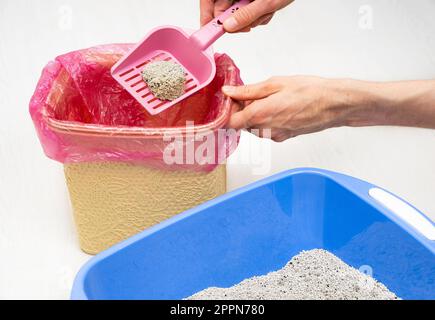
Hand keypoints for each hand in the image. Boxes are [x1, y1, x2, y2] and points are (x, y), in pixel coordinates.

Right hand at [200, 0, 293, 32]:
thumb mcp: (266, 1)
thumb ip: (247, 14)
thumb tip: (229, 26)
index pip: (208, 0)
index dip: (206, 15)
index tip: (210, 32)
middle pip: (222, 9)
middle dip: (236, 22)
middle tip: (247, 26)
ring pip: (236, 14)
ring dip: (251, 20)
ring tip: (265, 12)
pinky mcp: (249, 0)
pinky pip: (247, 14)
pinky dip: (257, 17)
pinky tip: (268, 10)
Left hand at [222, 76, 355, 141]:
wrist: (334, 104)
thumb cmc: (309, 91)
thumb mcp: (274, 84)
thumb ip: (248, 91)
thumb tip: (229, 92)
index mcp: (260, 115)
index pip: (229, 122)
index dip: (228, 110)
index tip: (232, 98)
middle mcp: (265, 130)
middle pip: (241, 125)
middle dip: (241, 110)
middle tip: (251, 94)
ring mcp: (275, 136)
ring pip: (253, 128)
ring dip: (254, 115)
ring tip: (268, 98)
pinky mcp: (283, 137)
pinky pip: (266, 131)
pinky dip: (265, 120)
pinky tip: (278, 107)